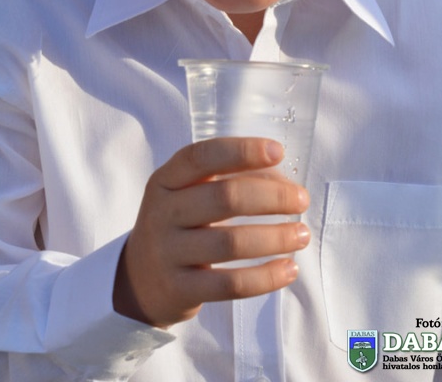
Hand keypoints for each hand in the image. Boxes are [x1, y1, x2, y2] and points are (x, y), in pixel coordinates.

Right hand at [113, 137, 309, 327]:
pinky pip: (230, 285)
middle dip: (272, 196)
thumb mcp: (186, 194)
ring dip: (276, 237)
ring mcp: (168, 252)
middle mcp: (163, 212)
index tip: (278, 152)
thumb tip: (284, 183)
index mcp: (166, 179)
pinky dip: (265, 277)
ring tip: (302, 234)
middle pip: (224, 198)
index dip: (242, 151)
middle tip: (302, 199)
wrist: (139, 279)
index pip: (201, 157)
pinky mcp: (179, 289)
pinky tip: (288, 268)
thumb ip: (227, 180)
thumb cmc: (179, 224)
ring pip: (231, 243)